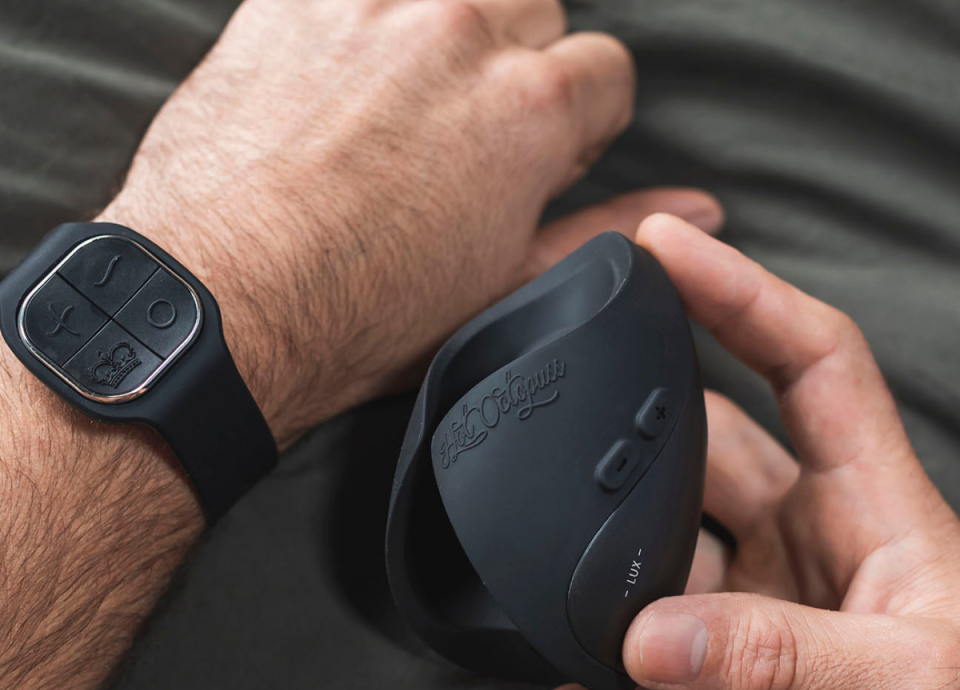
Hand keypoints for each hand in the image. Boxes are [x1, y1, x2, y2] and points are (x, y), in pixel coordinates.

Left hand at [100, 0, 723, 447]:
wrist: (220, 309)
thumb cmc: (355, 316)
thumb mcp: (504, 289)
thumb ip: (605, 231)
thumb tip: (699, 212)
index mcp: (528, 113)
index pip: (606, 72)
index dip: (576, 122)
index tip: (537, 155)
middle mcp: (460, 36)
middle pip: (534, 12)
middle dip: (514, 66)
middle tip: (462, 133)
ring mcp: (372, 4)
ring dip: (448, 27)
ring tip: (404, 98)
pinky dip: (368, 13)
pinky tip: (343, 76)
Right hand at [492, 214, 959, 689]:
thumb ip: (777, 652)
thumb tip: (651, 630)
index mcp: (870, 512)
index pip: (810, 364)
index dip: (744, 295)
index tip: (666, 249)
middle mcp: (801, 551)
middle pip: (698, 459)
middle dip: (630, 454)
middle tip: (559, 451)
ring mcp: (745, 620)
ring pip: (644, 576)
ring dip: (589, 600)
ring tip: (543, 614)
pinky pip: (628, 687)